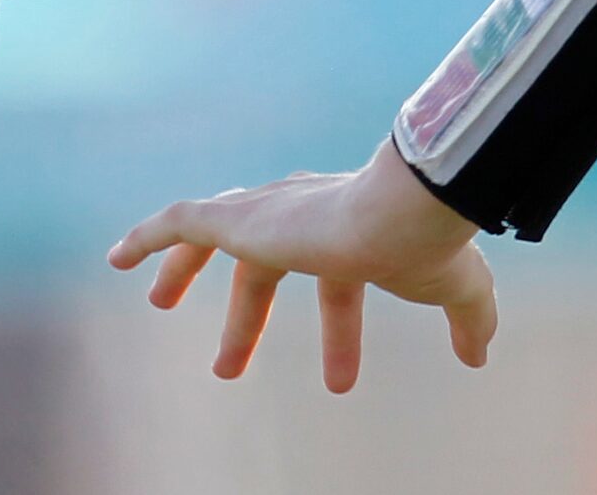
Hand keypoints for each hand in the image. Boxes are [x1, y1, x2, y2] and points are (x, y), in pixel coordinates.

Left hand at [109, 141, 495, 392]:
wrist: (402, 215)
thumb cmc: (427, 247)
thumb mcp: (457, 290)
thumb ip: (469, 319)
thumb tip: (481, 355)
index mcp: (352, 232)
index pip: (338, 286)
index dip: (340, 337)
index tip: (339, 385)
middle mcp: (306, 213)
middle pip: (263, 269)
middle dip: (245, 320)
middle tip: (224, 369)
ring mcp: (270, 212)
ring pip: (214, 234)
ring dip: (186, 272)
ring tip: (157, 305)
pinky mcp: (240, 215)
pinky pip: (181, 219)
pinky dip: (148, 235)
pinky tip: (116, 258)